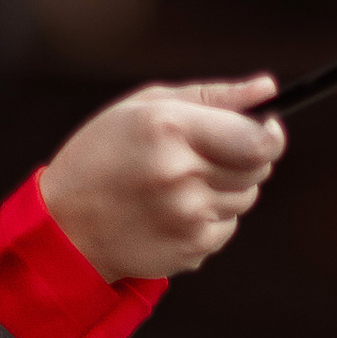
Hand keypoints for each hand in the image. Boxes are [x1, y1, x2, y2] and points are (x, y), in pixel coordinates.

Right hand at [39, 74, 284, 282]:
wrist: (65, 227)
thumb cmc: (103, 154)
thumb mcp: (145, 107)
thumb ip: (212, 96)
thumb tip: (267, 89)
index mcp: (170, 129)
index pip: (258, 140)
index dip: (271, 134)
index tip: (266, 129)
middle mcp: (181, 174)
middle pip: (258, 169)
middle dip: (246, 158)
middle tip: (209, 154)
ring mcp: (187, 216)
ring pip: (245, 199)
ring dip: (225, 189)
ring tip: (179, 183)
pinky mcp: (191, 249)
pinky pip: (226, 227)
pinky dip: (209, 218)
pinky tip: (171, 210)